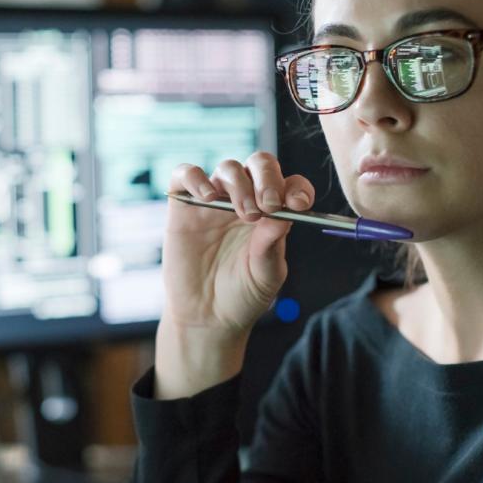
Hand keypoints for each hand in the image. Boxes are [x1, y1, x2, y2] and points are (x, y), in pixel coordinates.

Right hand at [162, 151, 315, 338]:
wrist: (206, 317)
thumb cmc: (242, 295)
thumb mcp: (266, 275)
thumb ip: (272, 246)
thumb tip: (284, 214)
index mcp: (273, 213)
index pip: (290, 184)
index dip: (296, 187)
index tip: (298, 204)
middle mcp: (245, 200)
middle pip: (259, 165)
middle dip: (268, 178)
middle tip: (269, 204)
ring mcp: (214, 201)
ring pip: (228, 168)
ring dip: (239, 184)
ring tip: (242, 214)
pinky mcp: (184, 206)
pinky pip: (185, 174)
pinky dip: (196, 177)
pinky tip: (207, 197)